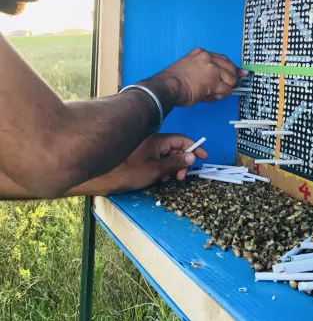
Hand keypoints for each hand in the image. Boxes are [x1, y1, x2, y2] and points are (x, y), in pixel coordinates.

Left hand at [86, 134, 207, 195]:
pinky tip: (158, 179)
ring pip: (166, 156)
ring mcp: (145, 150)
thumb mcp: (155, 170)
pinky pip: (156, 160)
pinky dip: (161, 169)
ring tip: (167, 180)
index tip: (203, 158)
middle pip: (174, 148)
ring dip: (171, 168)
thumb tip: (191, 156)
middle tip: (181, 178)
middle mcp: (152, 142)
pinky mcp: (139, 158)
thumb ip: (174, 163)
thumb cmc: (127, 172)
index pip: (181, 140)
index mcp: (157, 140)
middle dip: (182, 162)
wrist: (101, 178)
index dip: (194, 147)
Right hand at [150, 48, 247, 106]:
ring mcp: (212, 69)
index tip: (239, 72)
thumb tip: (215, 81)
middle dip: (234, 76)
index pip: (222, 58)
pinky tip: (214, 96)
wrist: (167, 86)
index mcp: (200, 53)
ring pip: (231, 79)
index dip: (231, 67)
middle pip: (230, 66)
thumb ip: (202, 71)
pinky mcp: (214, 81)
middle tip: (234, 84)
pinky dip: (222, 95)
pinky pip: (226, 90)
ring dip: (227, 87)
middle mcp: (208, 58)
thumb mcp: (187, 68)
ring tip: (217, 93)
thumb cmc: (172, 81)